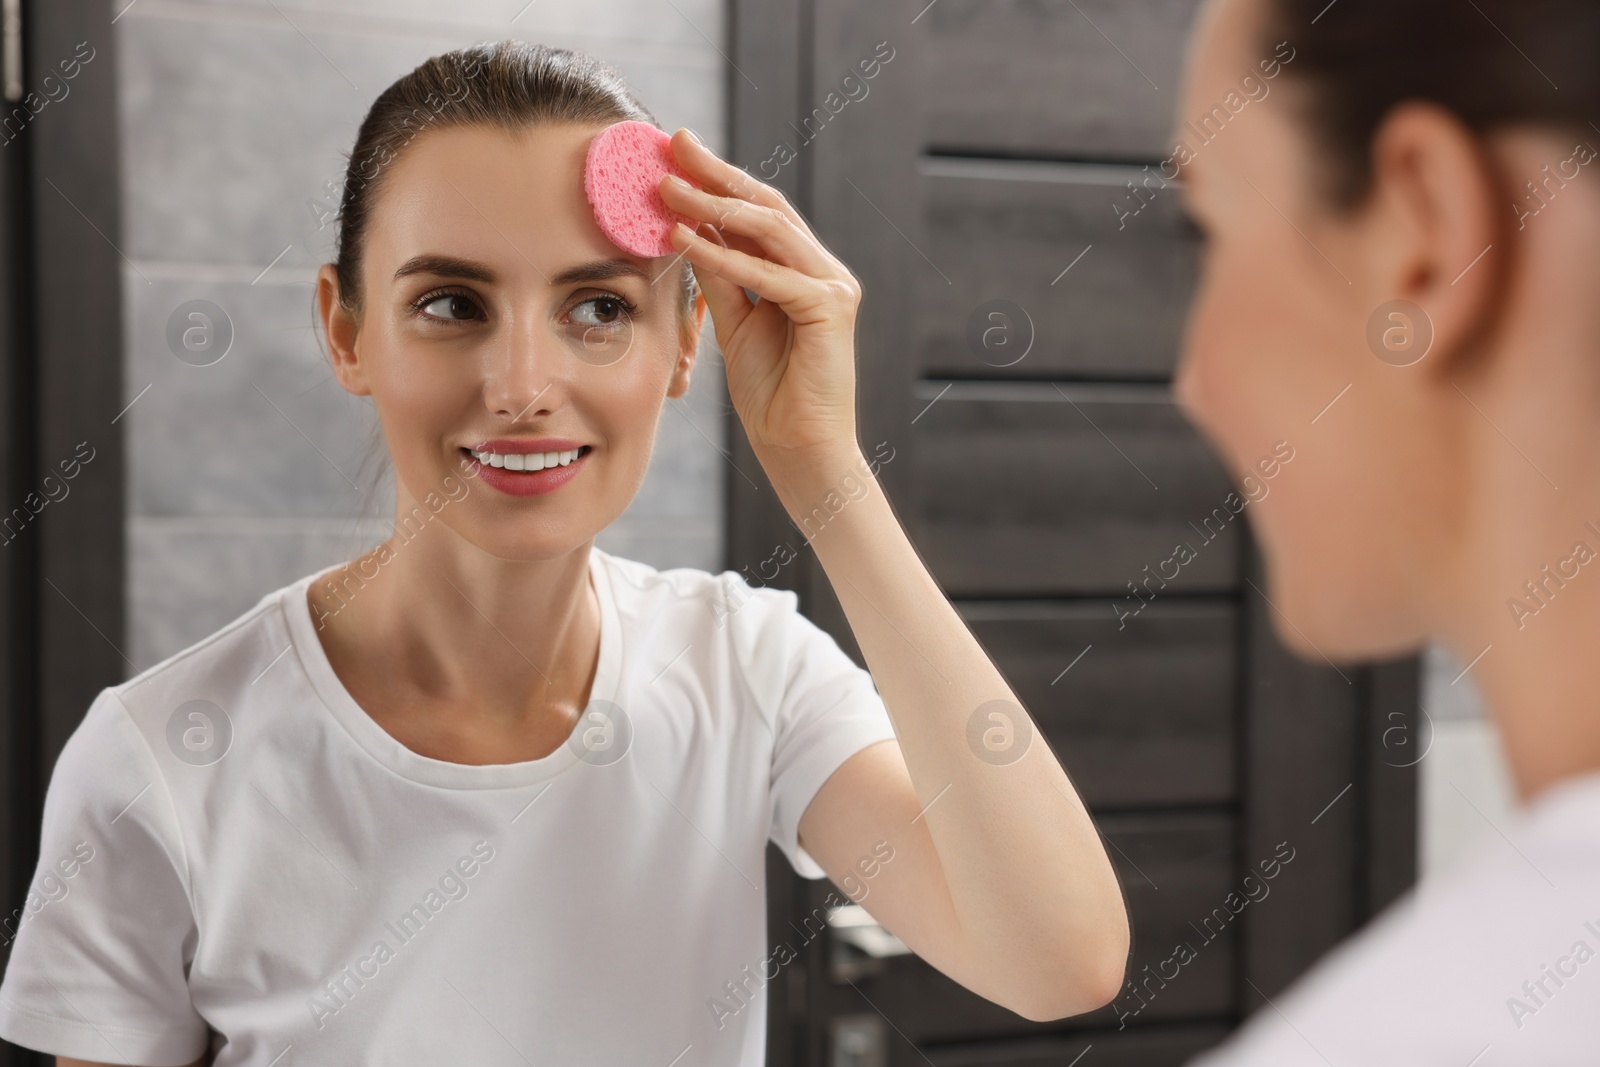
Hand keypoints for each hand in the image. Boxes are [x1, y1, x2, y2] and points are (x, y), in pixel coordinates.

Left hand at [657, 129, 862, 469]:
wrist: (800, 449)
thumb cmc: (771, 395)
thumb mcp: (735, 324)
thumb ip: (722, 278)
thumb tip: (690, 229)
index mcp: (803, 272)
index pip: (758, 214)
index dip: (718, 182)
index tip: (675, 155)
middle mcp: (823, 271)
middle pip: (765, 208)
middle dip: (717, 173)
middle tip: (674, 144)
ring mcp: (831, 286)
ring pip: (767, 231)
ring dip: (711, 204)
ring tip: (665, 186)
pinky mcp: (829, 308)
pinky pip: (765, 275)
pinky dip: (721, 255)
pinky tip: (682, 237)